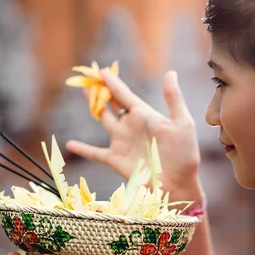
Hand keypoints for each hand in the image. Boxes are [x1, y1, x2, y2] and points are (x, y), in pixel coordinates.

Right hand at [66, 70, 201, 194]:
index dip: (112, 82)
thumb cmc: (184, 154)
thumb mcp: (182, 123)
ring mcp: (121, 142)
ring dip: (92, 106)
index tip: (100, 71)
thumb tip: (170, 72)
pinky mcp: (115, 160)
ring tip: (83, 90)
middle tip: (88, 75)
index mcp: (144, 115)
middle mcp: (130, 125)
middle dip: (100, 89)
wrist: (177, 184)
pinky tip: (69, 144)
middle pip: (111, 102)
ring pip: (102, 119)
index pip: (124, 94)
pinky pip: (95, 153)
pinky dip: (83, 149)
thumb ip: (173, 98)